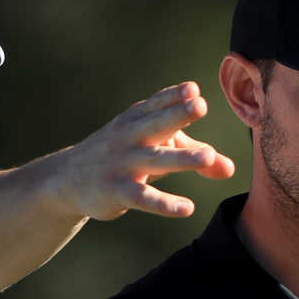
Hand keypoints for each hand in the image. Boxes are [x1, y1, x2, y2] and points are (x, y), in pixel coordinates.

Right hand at [54, 83, 236, 221]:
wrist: (67, 179)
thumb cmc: (120, 155)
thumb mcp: (153, 147)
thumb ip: (192, 153)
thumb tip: (231, 170)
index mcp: (136, 119)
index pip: (157, 104)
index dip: (174, 96)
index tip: (193, 90)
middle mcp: (129, 137)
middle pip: (156, 124)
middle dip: (177, 114)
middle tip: (200, 105)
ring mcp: (123, 164)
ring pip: (155, 160)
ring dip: (181, 158)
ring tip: (208, 156)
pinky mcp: (117, 192)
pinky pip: (144, 198)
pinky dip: (165, 203)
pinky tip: (186, 208)